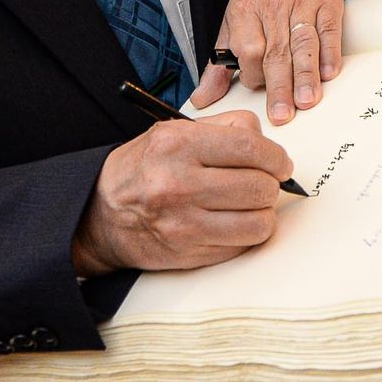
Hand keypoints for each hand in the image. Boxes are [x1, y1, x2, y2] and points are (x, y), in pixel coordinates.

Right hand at [71, 110, 292, 275]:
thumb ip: (224, 129)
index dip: (276, 157)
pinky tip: (229, 222)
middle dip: (270, 185)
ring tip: (248, 204)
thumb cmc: (144, 168)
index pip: (250, 148)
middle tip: (264, 183)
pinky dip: (244, 235)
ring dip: (262, 213)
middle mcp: (179, 183)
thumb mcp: (174, 131)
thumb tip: (268, 143)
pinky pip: (242, 246)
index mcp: (178, 144)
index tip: (280, 163)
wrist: (101, 212)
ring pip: (258, 223)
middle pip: (259, 187)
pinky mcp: (189, 252)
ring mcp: (184, 223)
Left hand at [192, 0, 342, 124]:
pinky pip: (329, 30)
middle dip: (279, 86)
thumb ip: (219, 65)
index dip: (252, 72)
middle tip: (282, 114)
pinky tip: (328, 74)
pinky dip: (330, 53)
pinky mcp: (327, 1)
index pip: (248, 47)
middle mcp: (274, 5)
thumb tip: (203, 99)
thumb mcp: (232, 22)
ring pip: (304, 43)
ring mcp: (303, 2)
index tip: (256, 87)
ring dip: (305, 75)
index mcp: (245, 10)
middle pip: (276, 51)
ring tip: (306, 100)